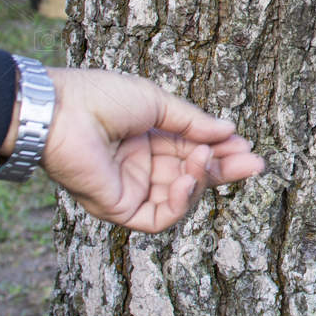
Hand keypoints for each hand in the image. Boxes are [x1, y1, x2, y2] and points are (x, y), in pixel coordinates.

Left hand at [7, 68, 266, 231]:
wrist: (61, 111)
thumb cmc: (100, 97)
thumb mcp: (156, 102)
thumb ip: (192, 122)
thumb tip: (228, 131)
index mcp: (146, 139)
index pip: (191, 151)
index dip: (219, 150)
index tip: (245, 145)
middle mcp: (140, 166)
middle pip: (191, 176)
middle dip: (223, 170)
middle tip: (254, 163)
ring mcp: (129, 188)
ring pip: (179, 197)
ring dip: (201, 180)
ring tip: (207, 158)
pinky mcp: (118, 208)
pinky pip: (157, 217)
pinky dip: (180, 203)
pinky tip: (188, 179)